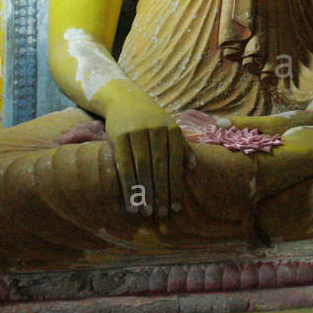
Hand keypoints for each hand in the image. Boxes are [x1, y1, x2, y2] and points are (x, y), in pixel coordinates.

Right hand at [105, 99, 187, 217]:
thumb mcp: (169, 127)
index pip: (175, 163)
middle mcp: (155, 130)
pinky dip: (128, 185)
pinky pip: (124, 165)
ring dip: (144, 192)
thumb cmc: (151, 118)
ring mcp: (136, 133)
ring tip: (146, 211)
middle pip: (159, 168)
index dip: (175, 186)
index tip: (175, 207)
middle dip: (161, 192)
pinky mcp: (119, 136)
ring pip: (141, 168)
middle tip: (161, 213)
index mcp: (171, 130)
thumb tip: (193, 168)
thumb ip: (182, 146)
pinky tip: (130, 200)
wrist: (124, 99)